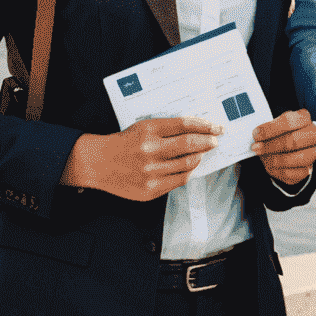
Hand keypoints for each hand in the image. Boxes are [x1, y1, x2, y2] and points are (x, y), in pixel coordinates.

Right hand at [60, 116, 221, 200]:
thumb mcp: (144, 127)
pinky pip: (179, 180)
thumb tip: (199, 130)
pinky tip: (189, 166)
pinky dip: (188, 171)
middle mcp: (150, 151)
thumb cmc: (124, 142)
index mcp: (148, 130)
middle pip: (190, 144)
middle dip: (208, 141)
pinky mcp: (150, 190)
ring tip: (202, 152)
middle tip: (215, 140)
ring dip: (199, 157)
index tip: (217, 127)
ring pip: (188, 164)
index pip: (185, 125)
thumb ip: (169, 128)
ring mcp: (150, 172)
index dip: (205, 125)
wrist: (98, 163)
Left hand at [252, 108, 315, 185]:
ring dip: (275, 159)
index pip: (290, 121)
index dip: (271, 128)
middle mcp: (312, 135)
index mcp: (304, 118)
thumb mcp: (274, 124)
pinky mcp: (306, 169)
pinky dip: (278, 171)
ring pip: (296, 158)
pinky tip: (269, 166)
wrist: (288, 145)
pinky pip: (293, 173)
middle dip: (272, 145)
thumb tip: (256, 135)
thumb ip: (267, 128)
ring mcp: (311, 152)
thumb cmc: (280, 132)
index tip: (256, 134)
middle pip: (294, 140)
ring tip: (262, 157)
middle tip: (256, 147)